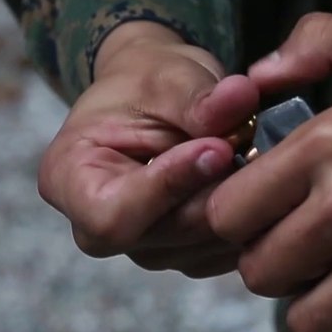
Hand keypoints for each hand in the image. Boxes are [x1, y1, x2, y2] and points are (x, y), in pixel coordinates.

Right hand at [38, 22, 259, 277]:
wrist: (162, 98)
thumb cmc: (150, 83)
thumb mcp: (169, 75)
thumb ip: (198, 96)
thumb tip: (239, 99)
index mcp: (68, 182)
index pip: (114, 213)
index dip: (169, 186)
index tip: (217, 148)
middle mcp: (100, 230)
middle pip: (168, 234)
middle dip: (217, 191)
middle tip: (257, 148)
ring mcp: (147, 249)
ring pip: (205, 245)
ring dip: (241, 203)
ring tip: (260, 155)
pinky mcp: (188, 256)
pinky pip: (228, 250)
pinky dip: (252, 217)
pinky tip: (262, 181)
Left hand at [207, 14, 331, 331]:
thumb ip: (318, 41)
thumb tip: (253, 76)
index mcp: (329, 144)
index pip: (228, 212)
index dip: (247, 222)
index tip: (279, 221)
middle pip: (261, 275)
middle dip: (287, 270)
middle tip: (326, 257)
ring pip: (308, 325)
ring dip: (330, 313)